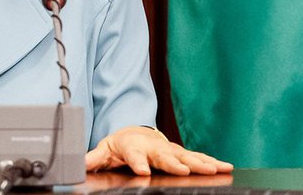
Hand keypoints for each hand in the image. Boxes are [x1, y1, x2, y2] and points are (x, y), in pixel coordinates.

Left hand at [85, 126, 233, 175]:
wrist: (133, 132)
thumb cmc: (119, 144)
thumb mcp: (103, 151)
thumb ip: (92, 160)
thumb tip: (77, 167)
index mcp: (132, 147)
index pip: (134, 155)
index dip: (138, 163)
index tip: (143, 171)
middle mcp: (153, 146)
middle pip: (163, 155)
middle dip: (174, 163)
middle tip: (184, 170)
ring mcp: (168, 149)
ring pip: (185, 155)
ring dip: (199, 162)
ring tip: (214, 169)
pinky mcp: (180, 152)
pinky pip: (197, 157)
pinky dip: (211, 161)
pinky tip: (225, 166)